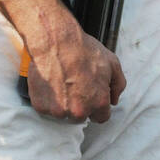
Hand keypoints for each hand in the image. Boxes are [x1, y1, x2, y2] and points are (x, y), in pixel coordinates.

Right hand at [25, 5, 125, 123]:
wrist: (56, 41)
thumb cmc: (82, 50)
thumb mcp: (112, 63)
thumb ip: (118, 85)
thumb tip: (113, 100)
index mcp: (99, 102)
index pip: (101, 117)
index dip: (97, 106)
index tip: (91, 97)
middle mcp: (79, 111)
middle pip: (81, 117)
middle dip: (79, 105)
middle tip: (74, 85)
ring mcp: (59, 110)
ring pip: (62, 114)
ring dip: (62, 103)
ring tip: (61, 82)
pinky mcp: (41, 106)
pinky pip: (46, 108)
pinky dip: (47, 99)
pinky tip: (51, 83)